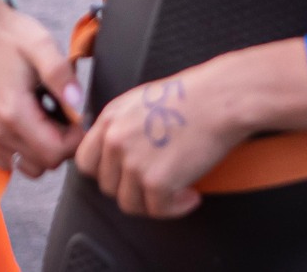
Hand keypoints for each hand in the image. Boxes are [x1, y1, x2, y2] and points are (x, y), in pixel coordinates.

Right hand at [0, 0, 82, 177]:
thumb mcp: (42, 45)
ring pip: (23, 165)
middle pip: (41, 164)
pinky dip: (17, 149)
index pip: (54, 153)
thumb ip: (61, 74)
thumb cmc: (10, 35)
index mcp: (12, 111)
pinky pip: (3, 159)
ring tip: (42, 118)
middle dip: (59, 145)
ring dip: (38, 150)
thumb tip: (77, 103)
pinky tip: (22, 122)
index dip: (73, 140)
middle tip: (61, 116)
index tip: (76, 119)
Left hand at [76, 39, 306, 219]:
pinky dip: (176, 208)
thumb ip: (122, 126)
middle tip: (156, 185)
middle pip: (108, 187)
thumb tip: (118, 152)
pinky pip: (158, 210)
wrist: (220, 99)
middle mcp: (116, 140)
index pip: (86, 162)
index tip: (124, 177)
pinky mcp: (156, 181)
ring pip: (130, 203)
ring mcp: (133, 162)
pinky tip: (190, 195)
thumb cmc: (192, 96)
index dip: (106, 173)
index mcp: (110, 118)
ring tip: (177, 191)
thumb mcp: (141, 101)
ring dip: (154, 202)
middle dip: (133, 189)